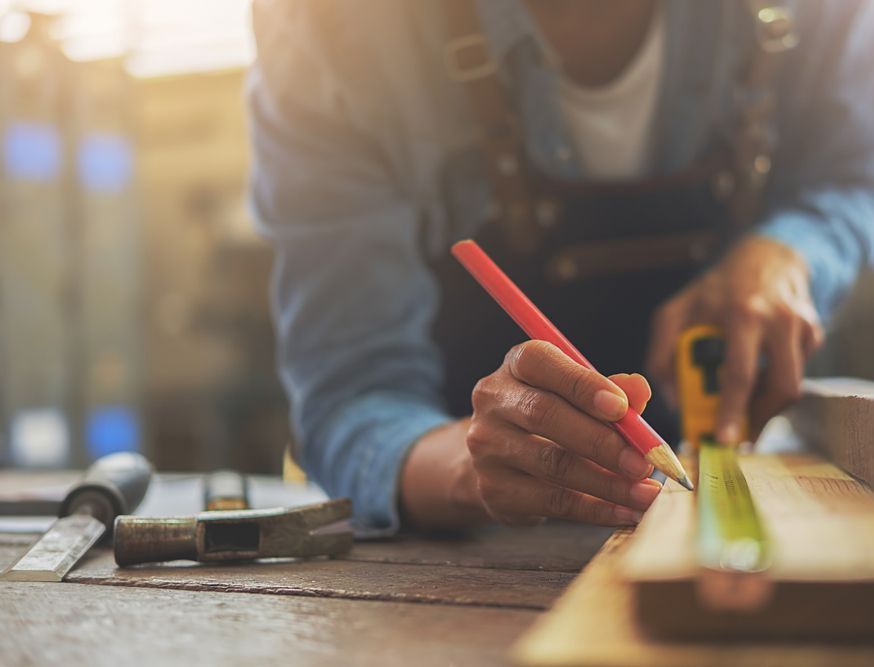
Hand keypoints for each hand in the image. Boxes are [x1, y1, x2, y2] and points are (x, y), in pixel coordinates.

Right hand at [465, 340, 659, 526]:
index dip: (581, 383)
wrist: (501, 461)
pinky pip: (551, 501)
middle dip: (600, 441)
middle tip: (642, 463)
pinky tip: (624, 512)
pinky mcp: (494, 488)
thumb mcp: (578, 396)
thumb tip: (639, 389)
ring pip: (552, 464)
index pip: (539, 362)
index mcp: (515, 366)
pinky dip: (594, 509)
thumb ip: (611, 391)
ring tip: (644, 493)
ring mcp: (487, 446)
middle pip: (544, 414)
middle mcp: (492, 401)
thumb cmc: (552, 418)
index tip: (622, 408)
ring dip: (606, 483)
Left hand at [647, 236, 823, 441]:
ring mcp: (801, 326)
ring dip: (766, 407)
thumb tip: (672, 401)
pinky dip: (774, 385)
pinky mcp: (814, 332)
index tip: (722, 438)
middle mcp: (778, 320)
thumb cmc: (713, 291)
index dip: (731, 410)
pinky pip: (796, 373)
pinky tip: (757, 377)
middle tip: (737, 439)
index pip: (740, 373)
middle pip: (779, 387)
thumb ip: (661, 354)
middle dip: (757, 420)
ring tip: (742, 411)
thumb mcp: (675, 312)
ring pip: (791, 387)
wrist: (764, 258)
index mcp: (742, 314)